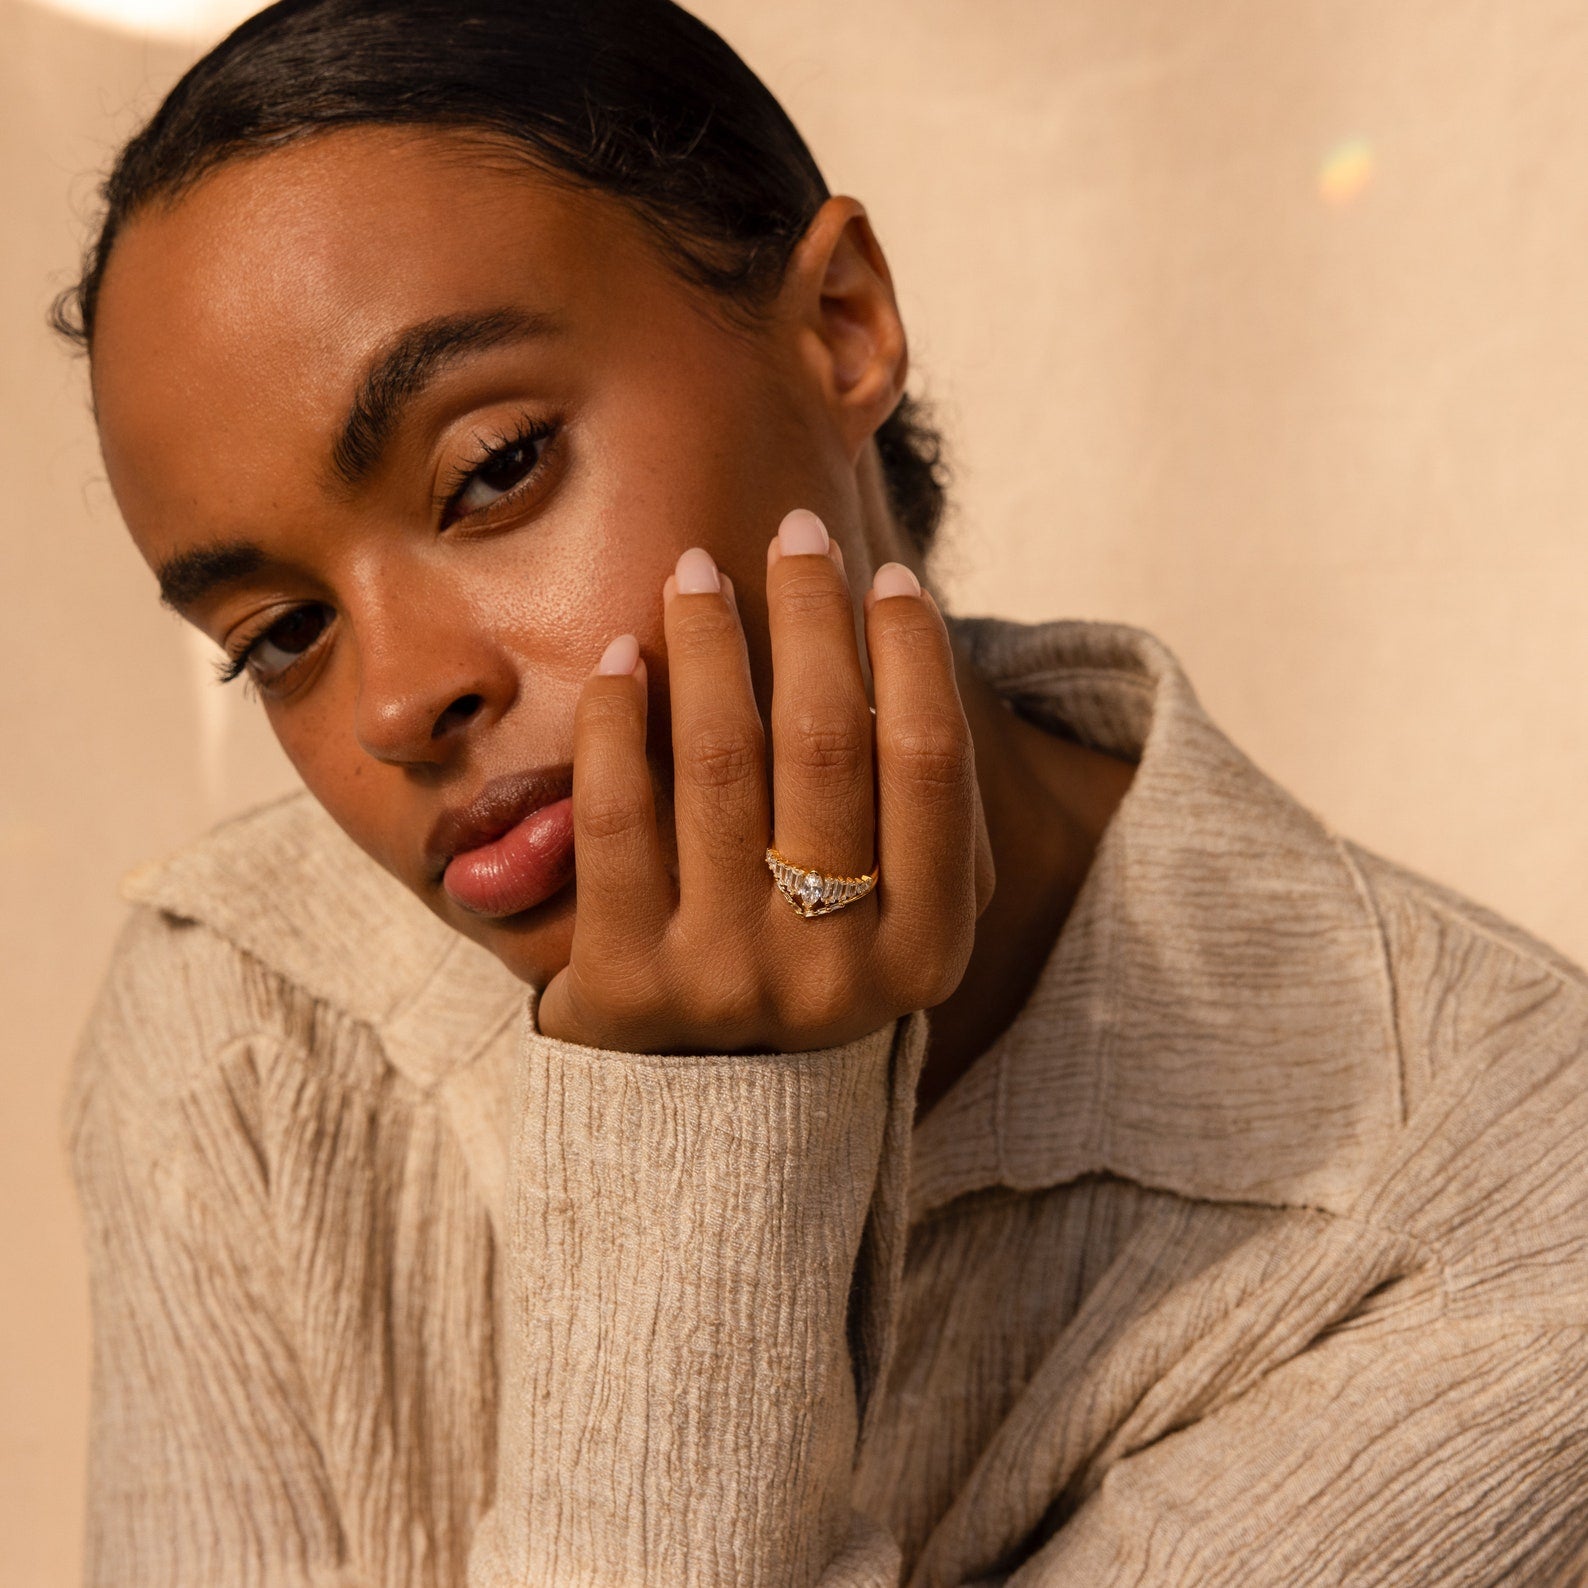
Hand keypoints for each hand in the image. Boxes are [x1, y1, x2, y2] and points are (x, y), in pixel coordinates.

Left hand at [535, 507, 994, 1054]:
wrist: (708, 1098)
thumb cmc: (813, 955)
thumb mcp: (898, 906)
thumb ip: (917, 802)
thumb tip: (895, 630)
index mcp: (925, 950)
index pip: (930, 762)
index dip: (913, 651)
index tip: (885, 576)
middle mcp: (835, 973)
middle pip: (826, 745)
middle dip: (810, 615)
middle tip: (793, 533)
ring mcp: (727, 979)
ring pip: (719, 763)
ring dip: (708, 642)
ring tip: (694, 569)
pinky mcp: (626, 982)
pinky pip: (615, 816)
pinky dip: (617, 718)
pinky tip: (624, 656)